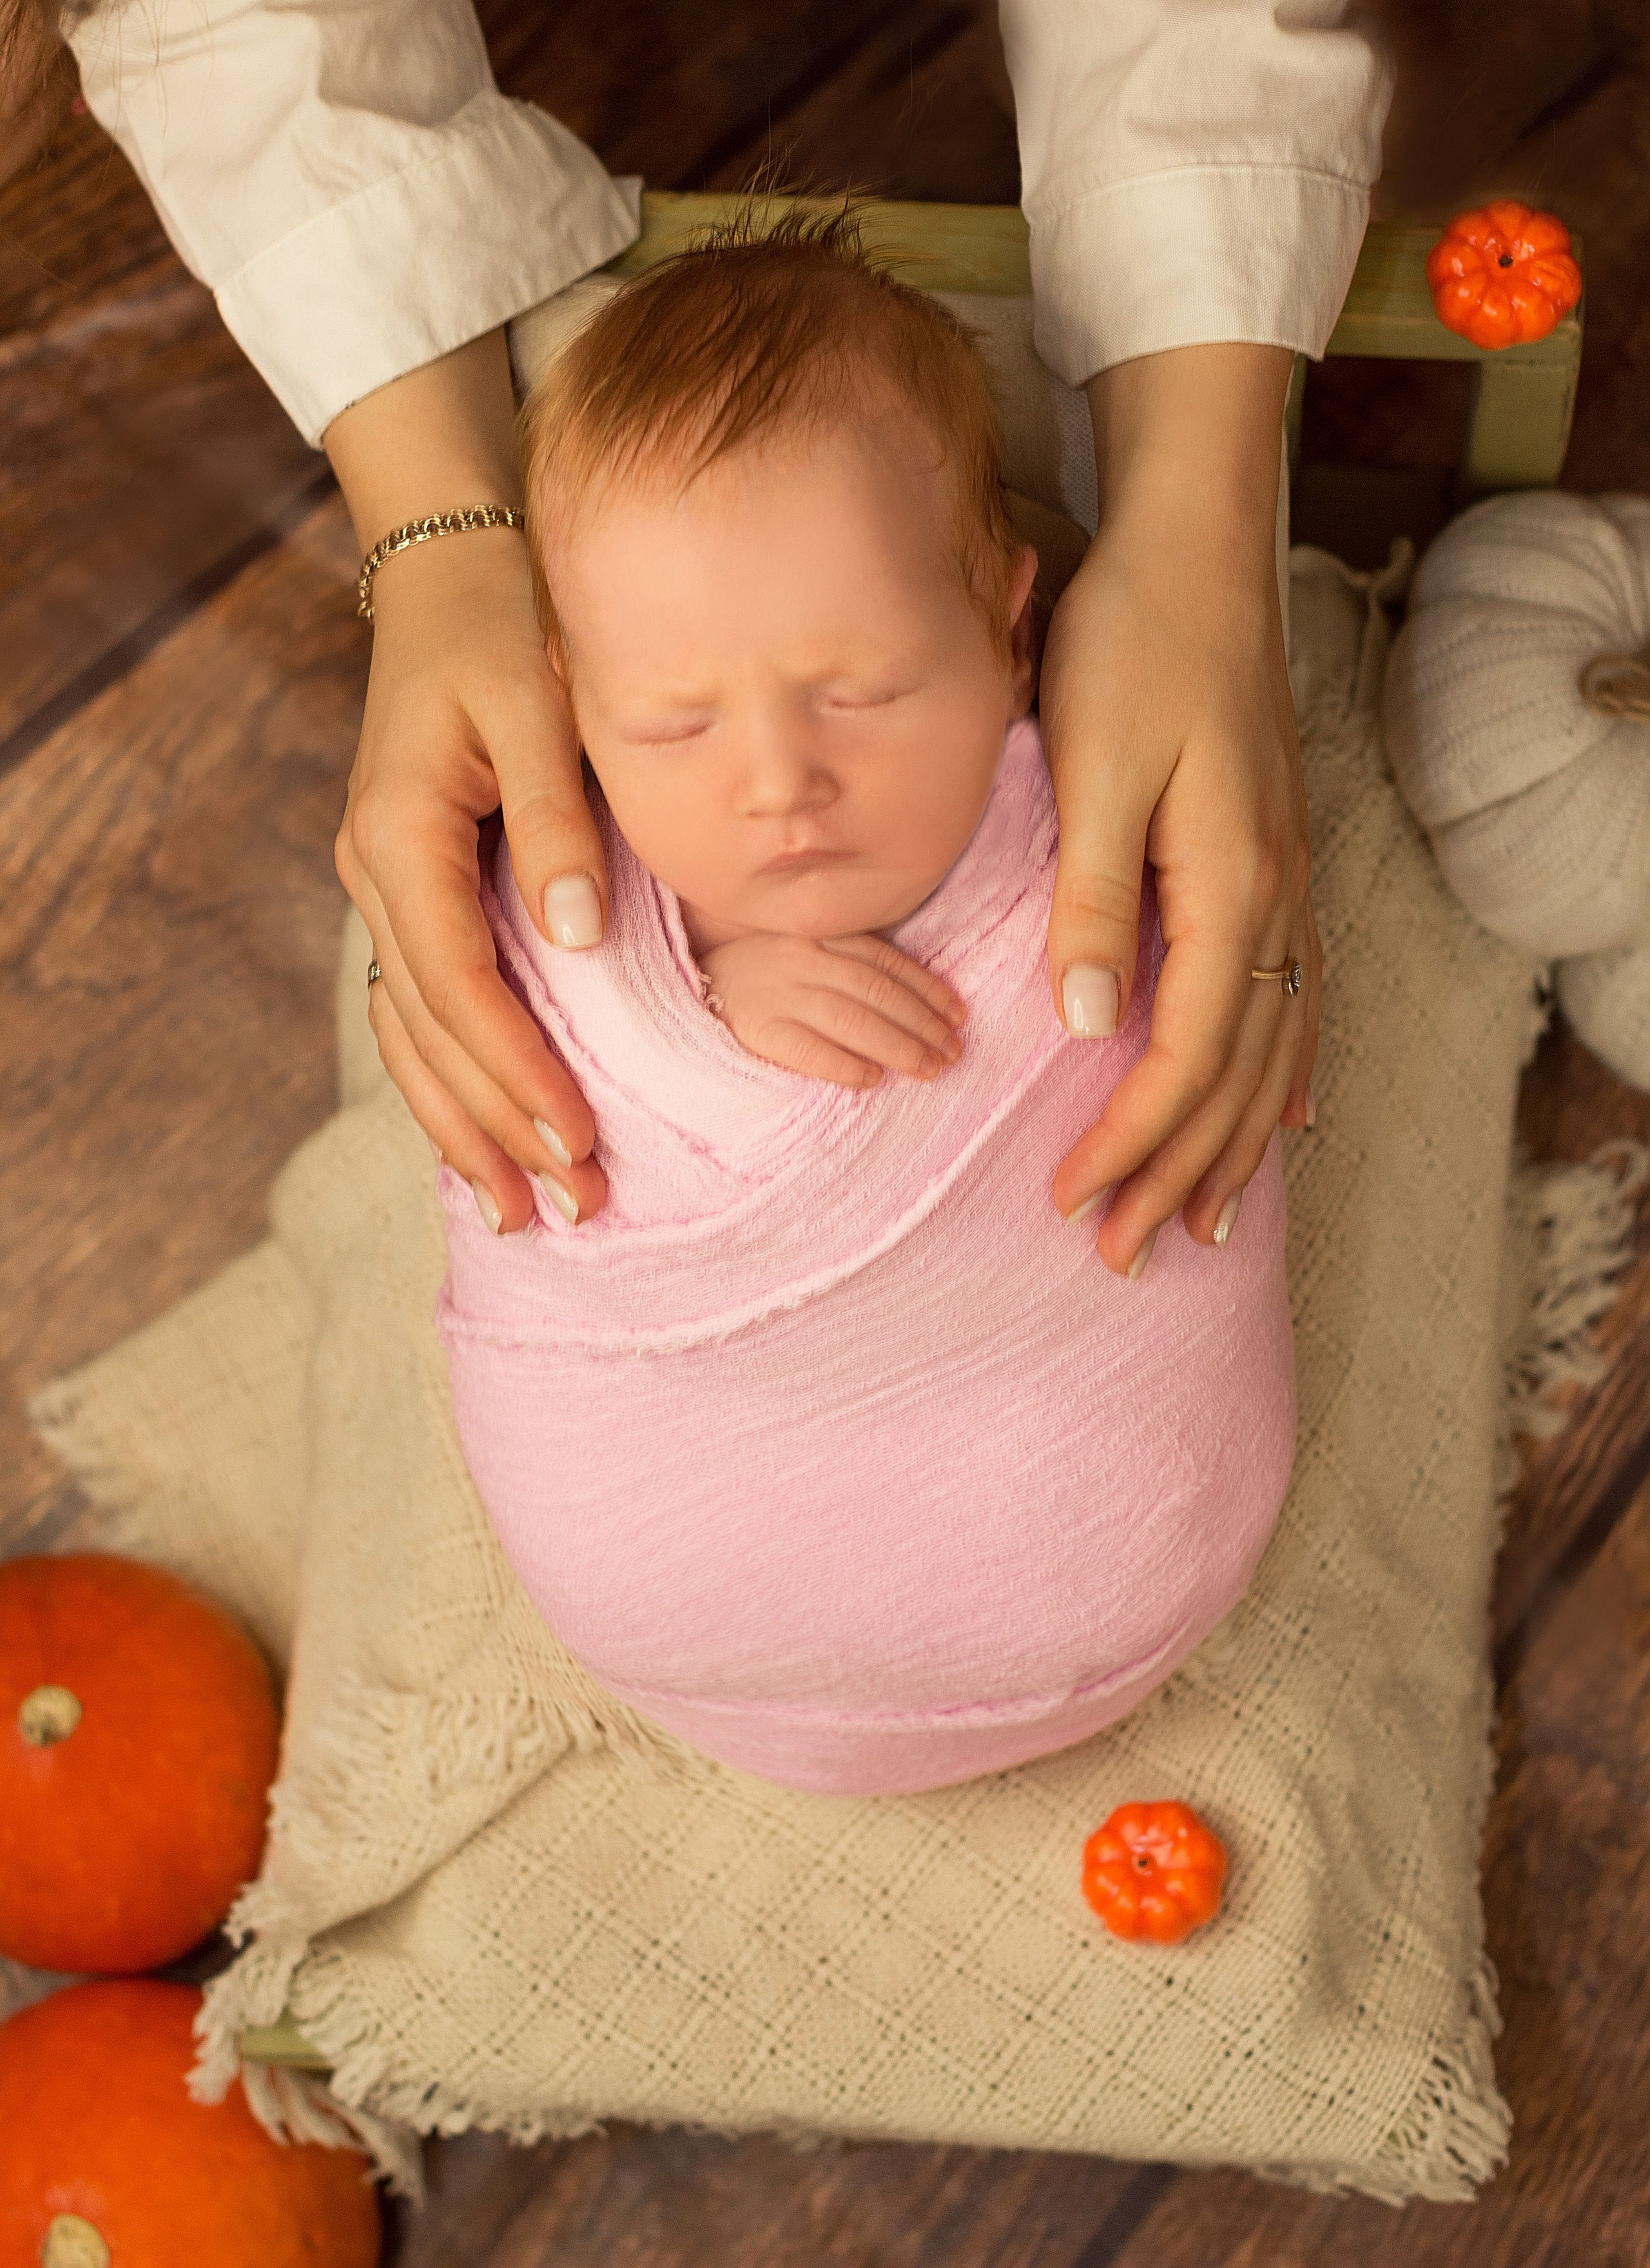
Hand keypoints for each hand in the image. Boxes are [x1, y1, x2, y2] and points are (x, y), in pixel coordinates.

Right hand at [326, 330, 611, 1236]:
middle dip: (497, 1125)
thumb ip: (557, 824)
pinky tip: (483, 1137)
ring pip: (411, 1036)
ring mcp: (383, 888)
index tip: (577, 1132)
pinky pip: (417, 1008)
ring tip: (521, 1208)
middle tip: (568, 1206)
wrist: (452, 576)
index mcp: (400, 835)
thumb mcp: (538, 708)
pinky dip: (448, 1079)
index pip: (460, 983)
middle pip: (429, 1033)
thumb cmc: (506, 629)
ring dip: (464, 1124)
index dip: (517, 1067)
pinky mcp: (409, 893)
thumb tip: (577, 941)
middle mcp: (376, 875)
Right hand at [697, 931, 967, 1087]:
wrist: (687, 988)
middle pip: (877, 993)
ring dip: (898, 1047)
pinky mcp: (756, 1030)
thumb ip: (846, 959)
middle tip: (953, 1053)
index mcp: (818, 934)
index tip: (958, 1015)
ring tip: (928, 1069)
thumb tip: (915, 999)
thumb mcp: (801, 949)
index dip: (928, 989)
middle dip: (923, 1025)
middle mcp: (802, 959)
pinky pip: (810, 1050)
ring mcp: (778, 994)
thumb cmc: (757, 972)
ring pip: (853, 1021)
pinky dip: (845, 1065)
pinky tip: (872, 1080)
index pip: (886, 962)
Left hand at [1039, 343, 1318, 1279]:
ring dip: (1230, 1146)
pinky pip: (1296, 1000)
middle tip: (1119, 1251)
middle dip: (1174, 1170)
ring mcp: (1285, 885)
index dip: (1130, 1138)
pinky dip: (1284, 1074)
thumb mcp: (1097, 765)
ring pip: (1273, 1051)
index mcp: (1227, 886)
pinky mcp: (1273, 865)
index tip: (1071, 1199)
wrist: (1195, 553)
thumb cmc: (1133, 646)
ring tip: (1196, 1221)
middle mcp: (1273, 901)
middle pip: (1235, 1076)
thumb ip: (1094, 898)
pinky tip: (1280, 1119)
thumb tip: (1084, 1024)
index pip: (1185, 1055)